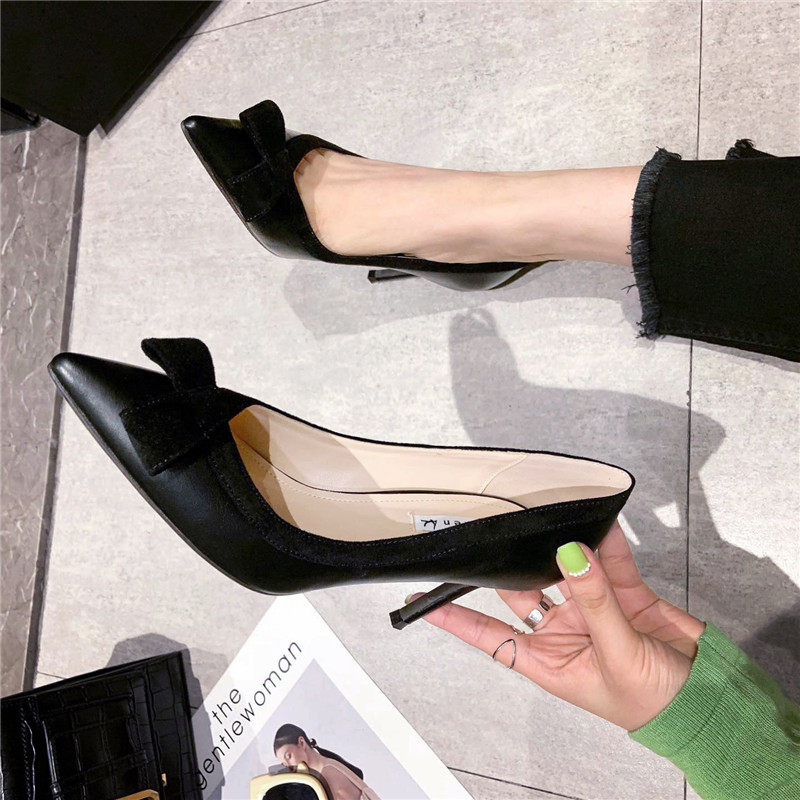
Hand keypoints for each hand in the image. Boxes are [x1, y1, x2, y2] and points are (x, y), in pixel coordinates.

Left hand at [412, 521, 705, 730]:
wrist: (707, 697)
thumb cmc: (654, 703)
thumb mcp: (615, 654)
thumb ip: (593, 600)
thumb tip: (570, 554)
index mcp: (547, 660)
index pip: (488, 634)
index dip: (454, 617)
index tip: (421, 599)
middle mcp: (562, 632)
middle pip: (523, 590)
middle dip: (509, 563)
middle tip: (492, 531)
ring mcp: (591, 610)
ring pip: (563, 569)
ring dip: (557, 547)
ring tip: (542, 518)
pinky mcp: (623, 594)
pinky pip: (607, 561)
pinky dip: (604, 541)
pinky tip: (597, 522)